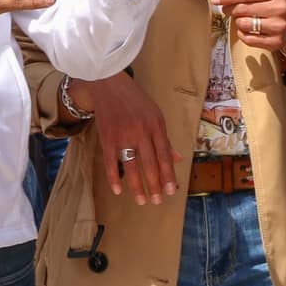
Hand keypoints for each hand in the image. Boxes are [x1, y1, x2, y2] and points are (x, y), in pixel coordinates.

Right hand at [67, 74, 177, 205]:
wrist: (108, 85)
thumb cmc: (135, 101)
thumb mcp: (155, 115)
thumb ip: (165, 138)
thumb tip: (178, 159)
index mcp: (156, 125)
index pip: (164, 155)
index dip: (169, 174)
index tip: (172, 191)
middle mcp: (141, 131)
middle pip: (150, 163)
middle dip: (155, 184)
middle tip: (158, 201)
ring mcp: (123, 135)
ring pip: (132, 166)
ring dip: (137, 186)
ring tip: (142, 201)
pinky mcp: (107, 138)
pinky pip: (110, 162)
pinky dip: (114, 177)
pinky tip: (118, 190)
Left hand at [212, 0, 285, 55]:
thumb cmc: (276, 2)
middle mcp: (280, 8)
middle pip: (242, 9)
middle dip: (230, 8)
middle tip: (227, 9)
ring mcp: (279, 26)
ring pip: (243, 24)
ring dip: (237, 21)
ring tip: (242, 18)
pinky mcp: (276, 42)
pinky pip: (248, 39)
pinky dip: (242, 34)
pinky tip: (246, 29)